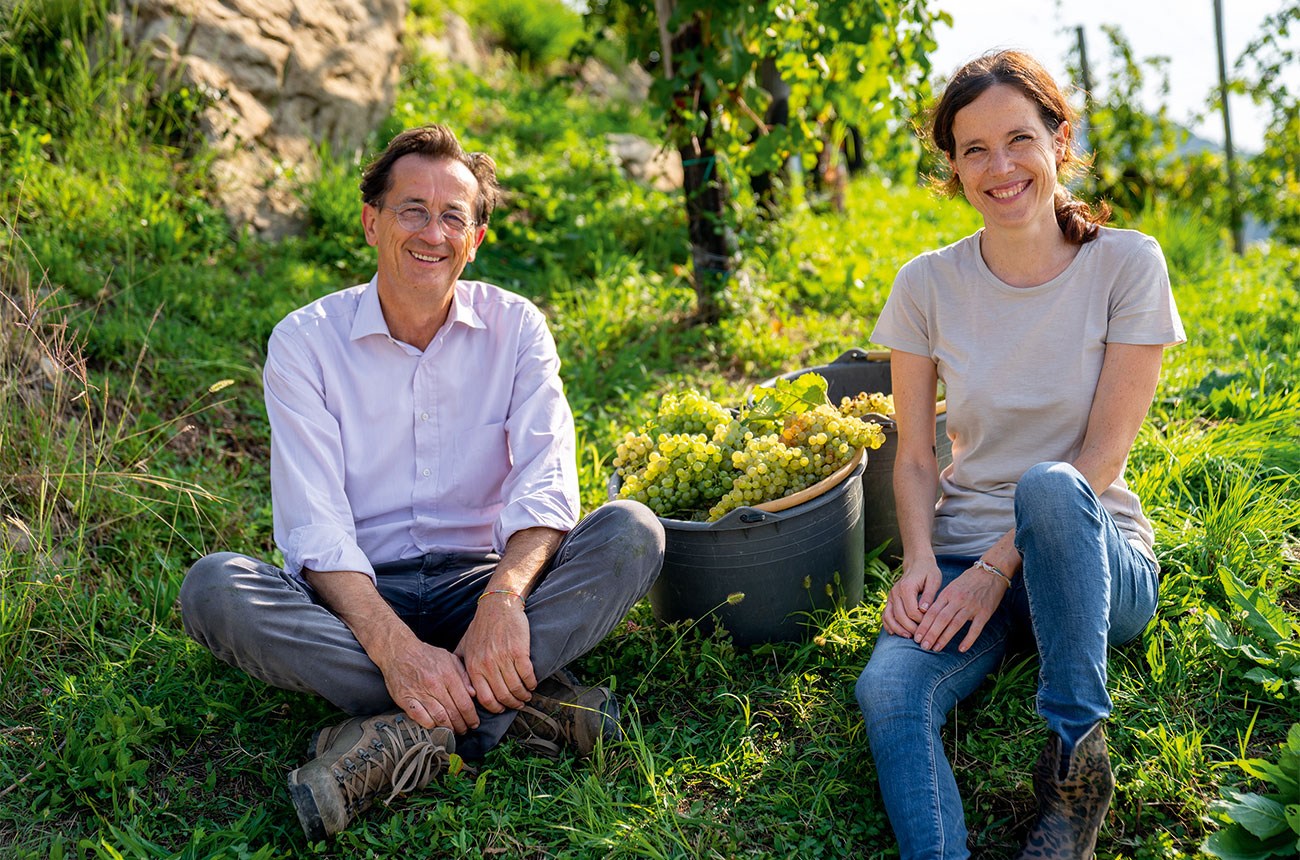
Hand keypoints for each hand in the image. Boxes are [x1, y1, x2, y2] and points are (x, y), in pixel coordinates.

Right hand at [376, 639, 479, 733]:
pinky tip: (435, 726)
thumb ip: (463, 676)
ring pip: (438, 718)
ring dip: (448, 728)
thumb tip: (473, 694)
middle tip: (465, 730)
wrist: (399, 651)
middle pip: (453, 713)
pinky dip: (430, 725)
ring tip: (453, 731)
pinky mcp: (405, 699)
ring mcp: (419, 693)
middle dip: (461, 725)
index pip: (464, 703)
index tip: (474, 723)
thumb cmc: (426, 655)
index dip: (471, 717)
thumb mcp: (449, 658)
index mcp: (448, 675)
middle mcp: (434, 685)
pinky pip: (420, 717)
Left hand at [455, 594, 535, 713]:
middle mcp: (487, 664)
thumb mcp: (464, 646)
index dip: (495, 708)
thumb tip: (460, 686)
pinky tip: (532, 684)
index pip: (484, 698)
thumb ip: (460, 666)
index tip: (502, 709)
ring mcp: (503, 658)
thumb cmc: (481, 626)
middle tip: (518, 704)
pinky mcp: (519, 651)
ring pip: (515, 688)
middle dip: (512, 704)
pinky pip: (527, 675)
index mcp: (473, 666)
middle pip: (502, 696)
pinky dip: (531, 683)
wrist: (498, 606)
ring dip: (523, 696)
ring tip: (526, 695)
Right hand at [881, 559, 943, 637]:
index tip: (930, 626)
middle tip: (921, 636)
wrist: (917, 563)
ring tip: (908, 637)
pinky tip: (895, 633)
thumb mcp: (934, 580)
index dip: (921, 622)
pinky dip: (888, 625)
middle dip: (910, 628)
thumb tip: (924, 610)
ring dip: (897, 629)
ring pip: (889, 617)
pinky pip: (885, 615)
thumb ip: (929, 596)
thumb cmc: (928, 571)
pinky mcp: (890, 600)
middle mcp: (895, 592)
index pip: (912, 611)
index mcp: (906, 587)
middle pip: (900, 616)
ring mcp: (890, 596)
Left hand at [911, 565, 1007, 653]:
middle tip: (923, 646)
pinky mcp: (985, 612)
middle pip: (941, 619)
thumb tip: (929, 616)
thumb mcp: (952, 587)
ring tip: (936, 648)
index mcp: (948, 593)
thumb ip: (942, 601)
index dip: (924, 625)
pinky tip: (961, 649)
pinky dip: (968, 639)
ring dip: (944, 638)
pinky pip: (976, 628)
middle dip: (931, 634)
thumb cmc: (969, 581)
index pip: (932, 611)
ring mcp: (971, 606)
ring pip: (955, 624)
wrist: (991, 572)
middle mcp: (958, 599)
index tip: (917, 637)